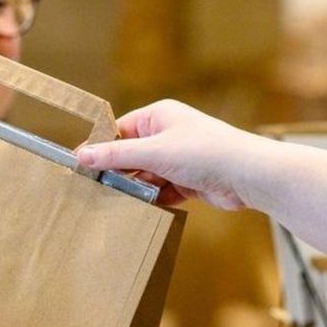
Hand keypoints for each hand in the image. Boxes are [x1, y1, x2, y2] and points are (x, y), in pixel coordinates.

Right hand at [76, 100, 269, 209]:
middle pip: (132, 155)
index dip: (100, 147)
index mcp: (159, 117)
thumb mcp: (154, 152)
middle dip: (118, 173)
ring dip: (137, 189)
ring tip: (119, 203)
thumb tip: (83, 155)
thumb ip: (117, 155)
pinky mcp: (190, 181)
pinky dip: (155, 200)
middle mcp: (168, 135)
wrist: (247, 175)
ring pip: (147, 176)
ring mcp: (179, 159)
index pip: (120, 130)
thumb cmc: (205, 152)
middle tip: (96, 190)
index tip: (80, 165)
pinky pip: (163, 191)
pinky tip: (145, 209)